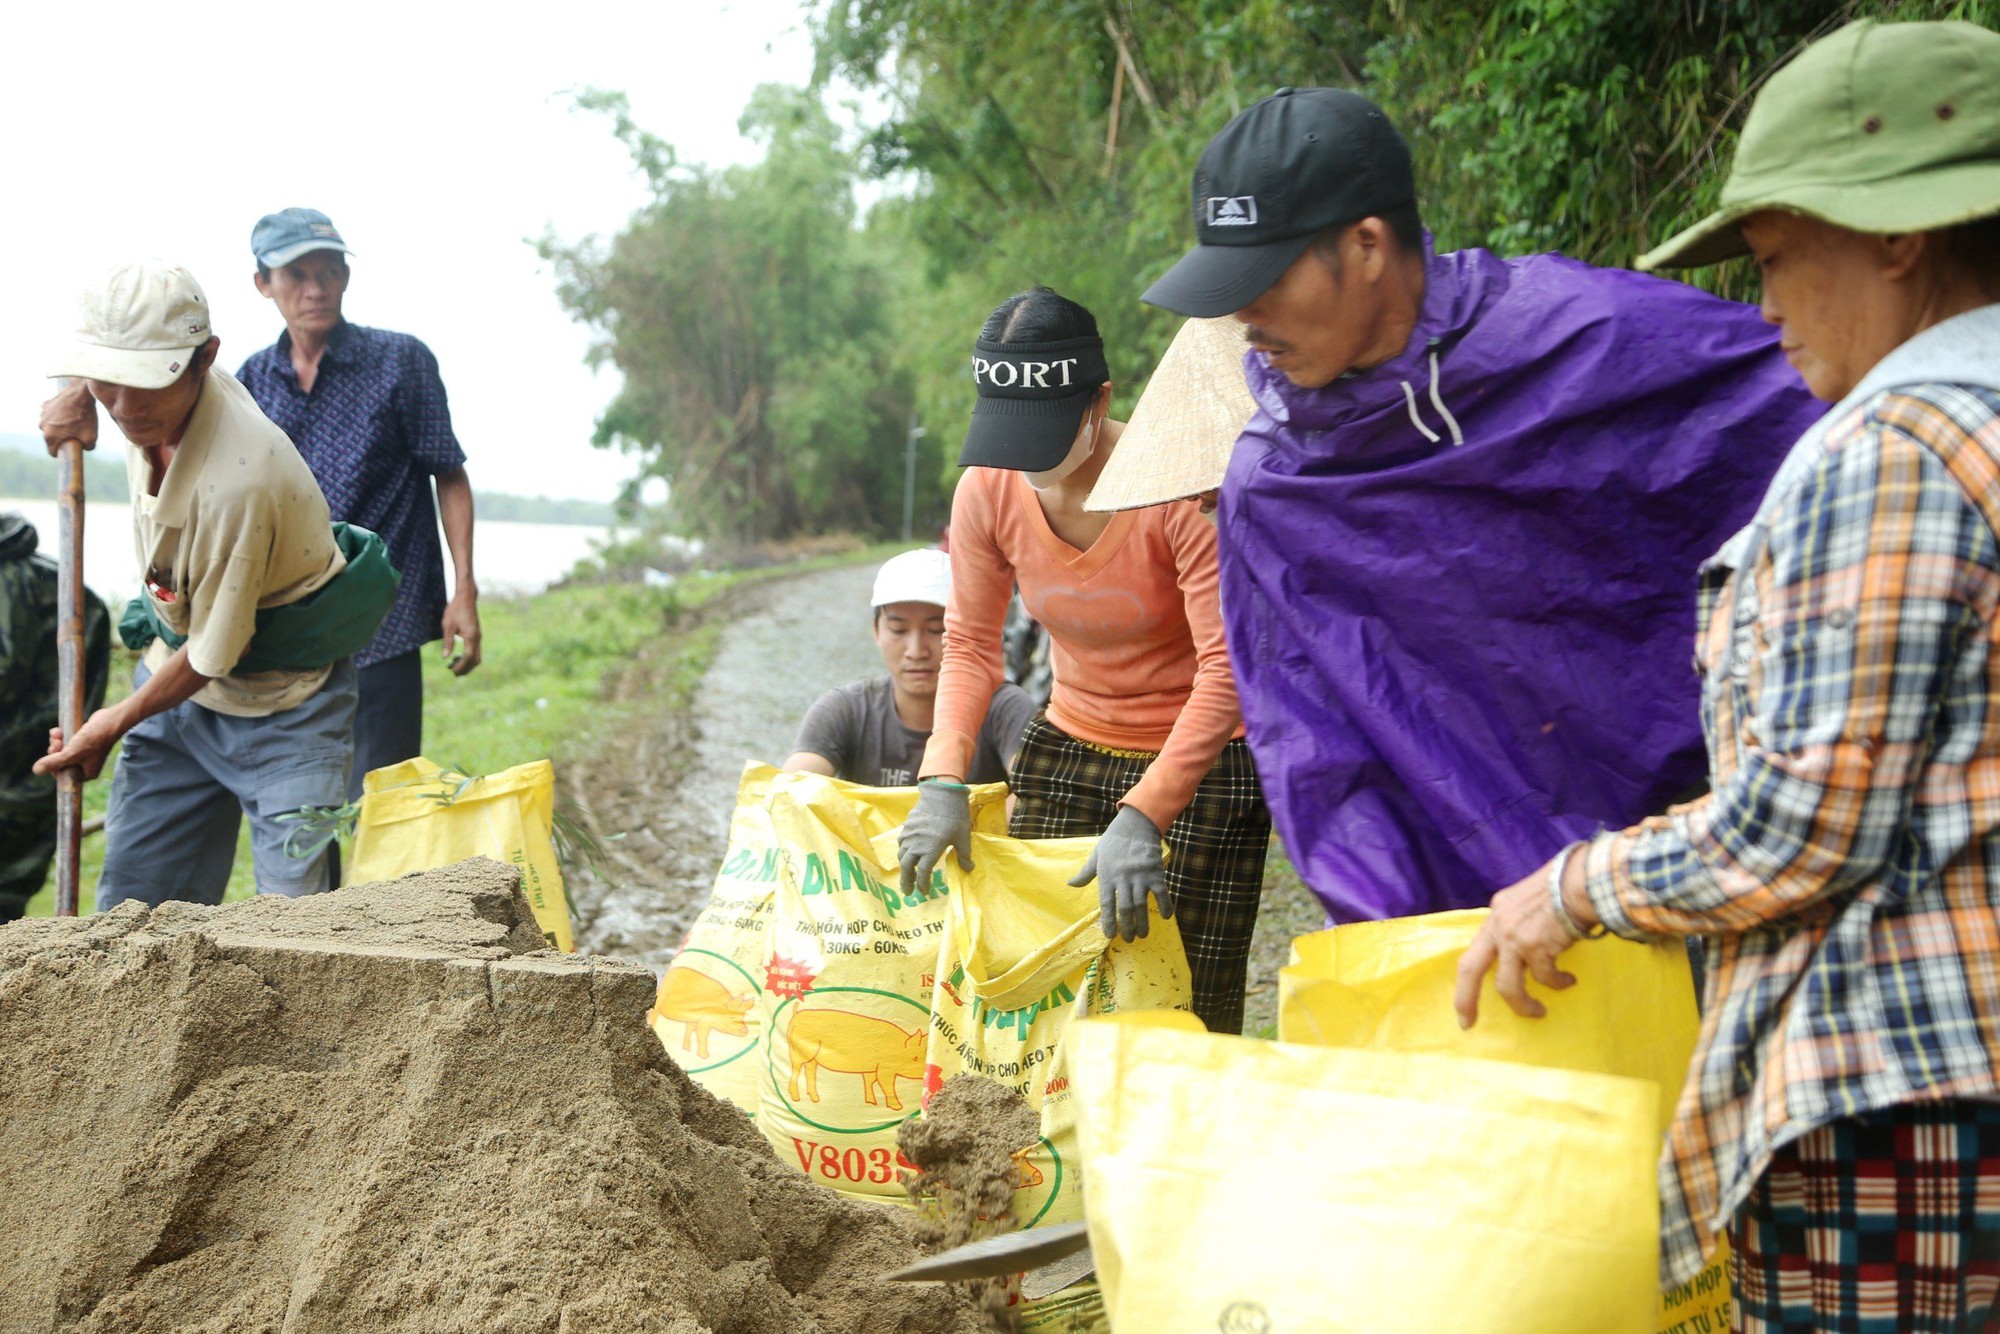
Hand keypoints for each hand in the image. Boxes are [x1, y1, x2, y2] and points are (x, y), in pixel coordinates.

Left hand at [32, 707, 126, 780]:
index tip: (53, 756)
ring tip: (57, 734)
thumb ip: (54, 763)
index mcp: (86, 773)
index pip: (63, 775)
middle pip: (60, 763)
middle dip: (54, 752)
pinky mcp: (82, 743)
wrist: (110, 720)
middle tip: (56, 743)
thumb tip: (36, 771)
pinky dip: (59, 737)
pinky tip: (58, 730)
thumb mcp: (72, 753)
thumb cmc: (95, 739)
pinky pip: (65, 743)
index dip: (53, 766)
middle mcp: (85, 765)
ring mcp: (84, 754)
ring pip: (61, 752)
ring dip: (55, 742)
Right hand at [40, 381, 97, 456]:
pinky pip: (51, 415)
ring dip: (59, 426)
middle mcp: (42, 426)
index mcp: (50, 437)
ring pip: (50, 426)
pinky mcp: (45, 405)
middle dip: (61, 438)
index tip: (70, 448)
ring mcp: (42, 415)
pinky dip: (58, 415)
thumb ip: (88, 448)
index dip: (62, 452)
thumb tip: (85, 448)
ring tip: (73, 421)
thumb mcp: (92, 438)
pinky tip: (69, 411)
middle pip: (51, 438)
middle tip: (75, 432)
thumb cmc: (85, 417)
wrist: (81, 394)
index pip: (52, 452)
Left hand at [441, 588, 481, 675]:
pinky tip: (458, 657)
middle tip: (453, 673)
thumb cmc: (455, 609)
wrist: (466, 598)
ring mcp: (479, 637)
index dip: (461, 665)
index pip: (469, 656)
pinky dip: (468, 658)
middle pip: (476, 660)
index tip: (451, 670)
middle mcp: (477, 638)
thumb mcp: (447, 625)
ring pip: (477, 657)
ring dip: (467, 664)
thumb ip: (448, 642)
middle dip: (465, 669)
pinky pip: (476, 651)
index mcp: (471, 636)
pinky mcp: (477, 635)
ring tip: (454, 666)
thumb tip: (445, 657)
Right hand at [898, 779, 972, 896]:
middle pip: (906, 868)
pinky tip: (907, 852)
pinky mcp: (907, 826)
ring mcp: (909, 835)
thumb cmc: (955, 817)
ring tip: (907, 873)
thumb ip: (964, 856)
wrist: (942, 795)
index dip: (922, 884)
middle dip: (906, 881)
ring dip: (904, 867)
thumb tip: (969, 869)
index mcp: (930, 851)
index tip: (924, 892)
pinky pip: (901, 842)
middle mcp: (916, 845)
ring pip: (901, 855)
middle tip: (908, 891)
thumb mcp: (963, 838)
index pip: (922, 874)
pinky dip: (902, 851)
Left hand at [1069, 805, 1169, 941]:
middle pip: (1125, 908)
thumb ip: (1085, 873)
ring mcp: (1140, 876)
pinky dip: (1165, 906)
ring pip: (1141, 904)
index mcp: (1107, 875)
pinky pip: (1162, 893)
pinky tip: (1165, 917)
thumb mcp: (1096, 856)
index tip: (1110, 935)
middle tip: (1129, 939)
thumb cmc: (1113, 842)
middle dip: (1127, 927)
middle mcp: (1123, 878)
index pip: (1106, 903)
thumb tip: (1070, 884)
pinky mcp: (1156, 873)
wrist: (1135, 824)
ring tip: (1142, 935)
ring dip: (1143, 922)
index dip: (1109, 921)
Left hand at [1453, 853, 1592, 1028]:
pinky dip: (1557, 983)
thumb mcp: (1527, 901)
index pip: (1474, 949)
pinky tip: (1569, 981)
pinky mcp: (1536, 948)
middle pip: (1470, 969)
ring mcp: (1515, 938)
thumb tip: (1524, 949)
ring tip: (1538, 1012)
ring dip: (1524, 1005)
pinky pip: (1545, 978)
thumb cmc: (1563, 888)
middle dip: (1465, 999)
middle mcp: (1499, 926)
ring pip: (1508, 986)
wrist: (1581, 881)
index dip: (1467, 976)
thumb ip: (1519, 922)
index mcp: (1496, 914)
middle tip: (1467, 1022)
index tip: (1466, 997)